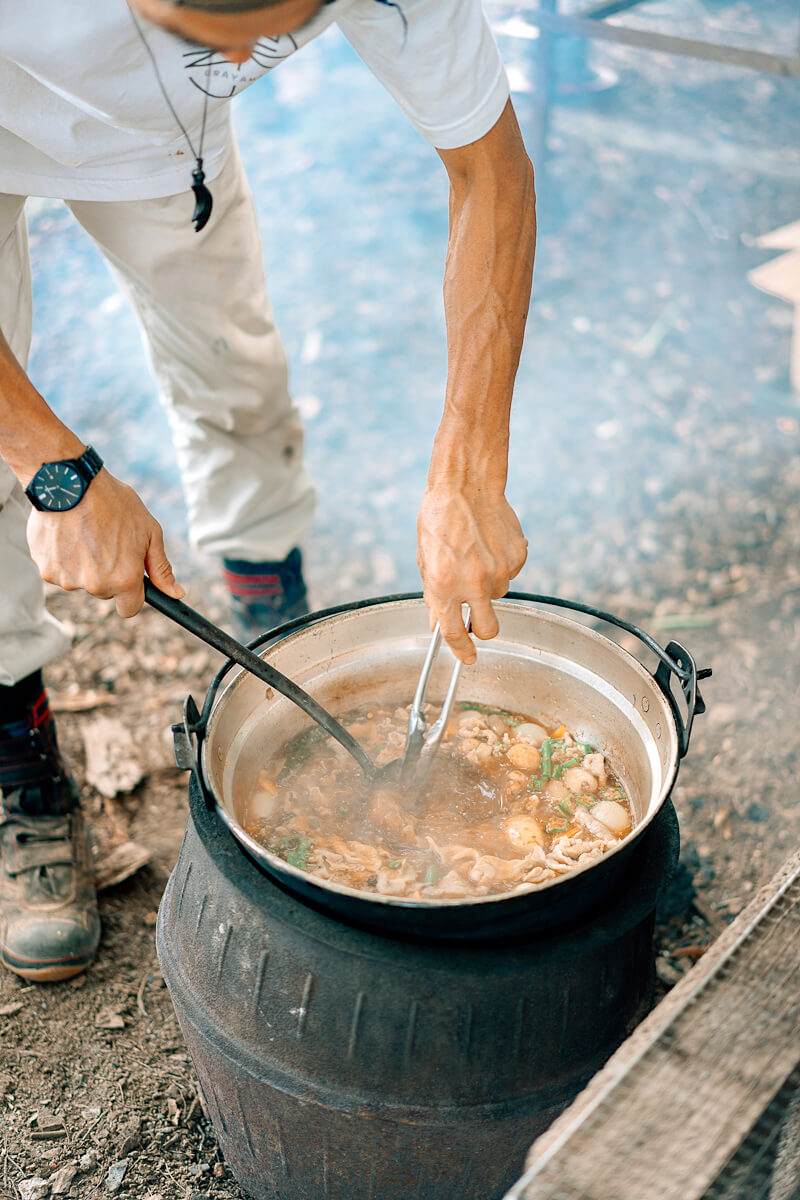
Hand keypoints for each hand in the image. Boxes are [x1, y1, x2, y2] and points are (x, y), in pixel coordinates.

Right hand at [27, 468, 184, 617]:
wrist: (70, 483)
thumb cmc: (114, 503)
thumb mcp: (149, 532)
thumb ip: (161, 568)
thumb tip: (176, 594)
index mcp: (124, 580)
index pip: (130, 609)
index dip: (132, 594)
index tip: (130, 579)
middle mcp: (95, 585)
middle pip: (105, 592)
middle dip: (108, 574)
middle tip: (107, 541)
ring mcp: (67, 579)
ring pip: (81, 581)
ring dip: (84, 564)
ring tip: (86, 532)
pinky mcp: (46, 569)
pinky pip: (59, 571)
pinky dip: (63, 557)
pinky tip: (68, 533)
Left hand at [417, 484, 526, 663]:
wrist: (466, 485)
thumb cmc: (439, 519)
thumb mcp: (426, 560)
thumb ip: (434, 595)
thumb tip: (439, 623)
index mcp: (444, 586)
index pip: (453, 633)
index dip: (461, 651)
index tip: (468, 658)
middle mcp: (474, 583)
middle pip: (489, 629)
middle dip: (482, 630)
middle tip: (475, 617)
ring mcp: (499, 571)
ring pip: (498, 595)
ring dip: (487, 585)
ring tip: (475, 555)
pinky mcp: (517, 557)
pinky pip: (509, 573)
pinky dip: (500, 564)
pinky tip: (488, 544)